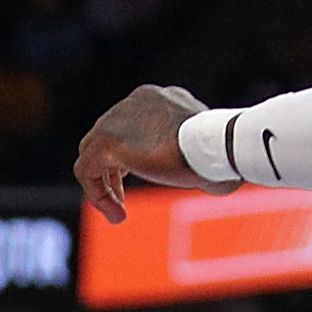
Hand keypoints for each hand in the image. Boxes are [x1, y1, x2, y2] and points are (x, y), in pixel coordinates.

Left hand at [76, 85, 238, 223]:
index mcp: (161, 98)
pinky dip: (98, 194)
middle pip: (108, 136)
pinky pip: (87, 171)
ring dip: (105, 185)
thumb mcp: (208, 147)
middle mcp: (135, 102)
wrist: (218, 145)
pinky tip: (117, 214)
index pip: (133, 124)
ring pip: (94, 154)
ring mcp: (116, 119)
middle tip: (123, 196)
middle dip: (116, 169)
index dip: (135, 155)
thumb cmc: (224, 151)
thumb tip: (215, 178)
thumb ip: (196, 154)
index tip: (148, 176)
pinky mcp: (105, 142)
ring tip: (119, 212)